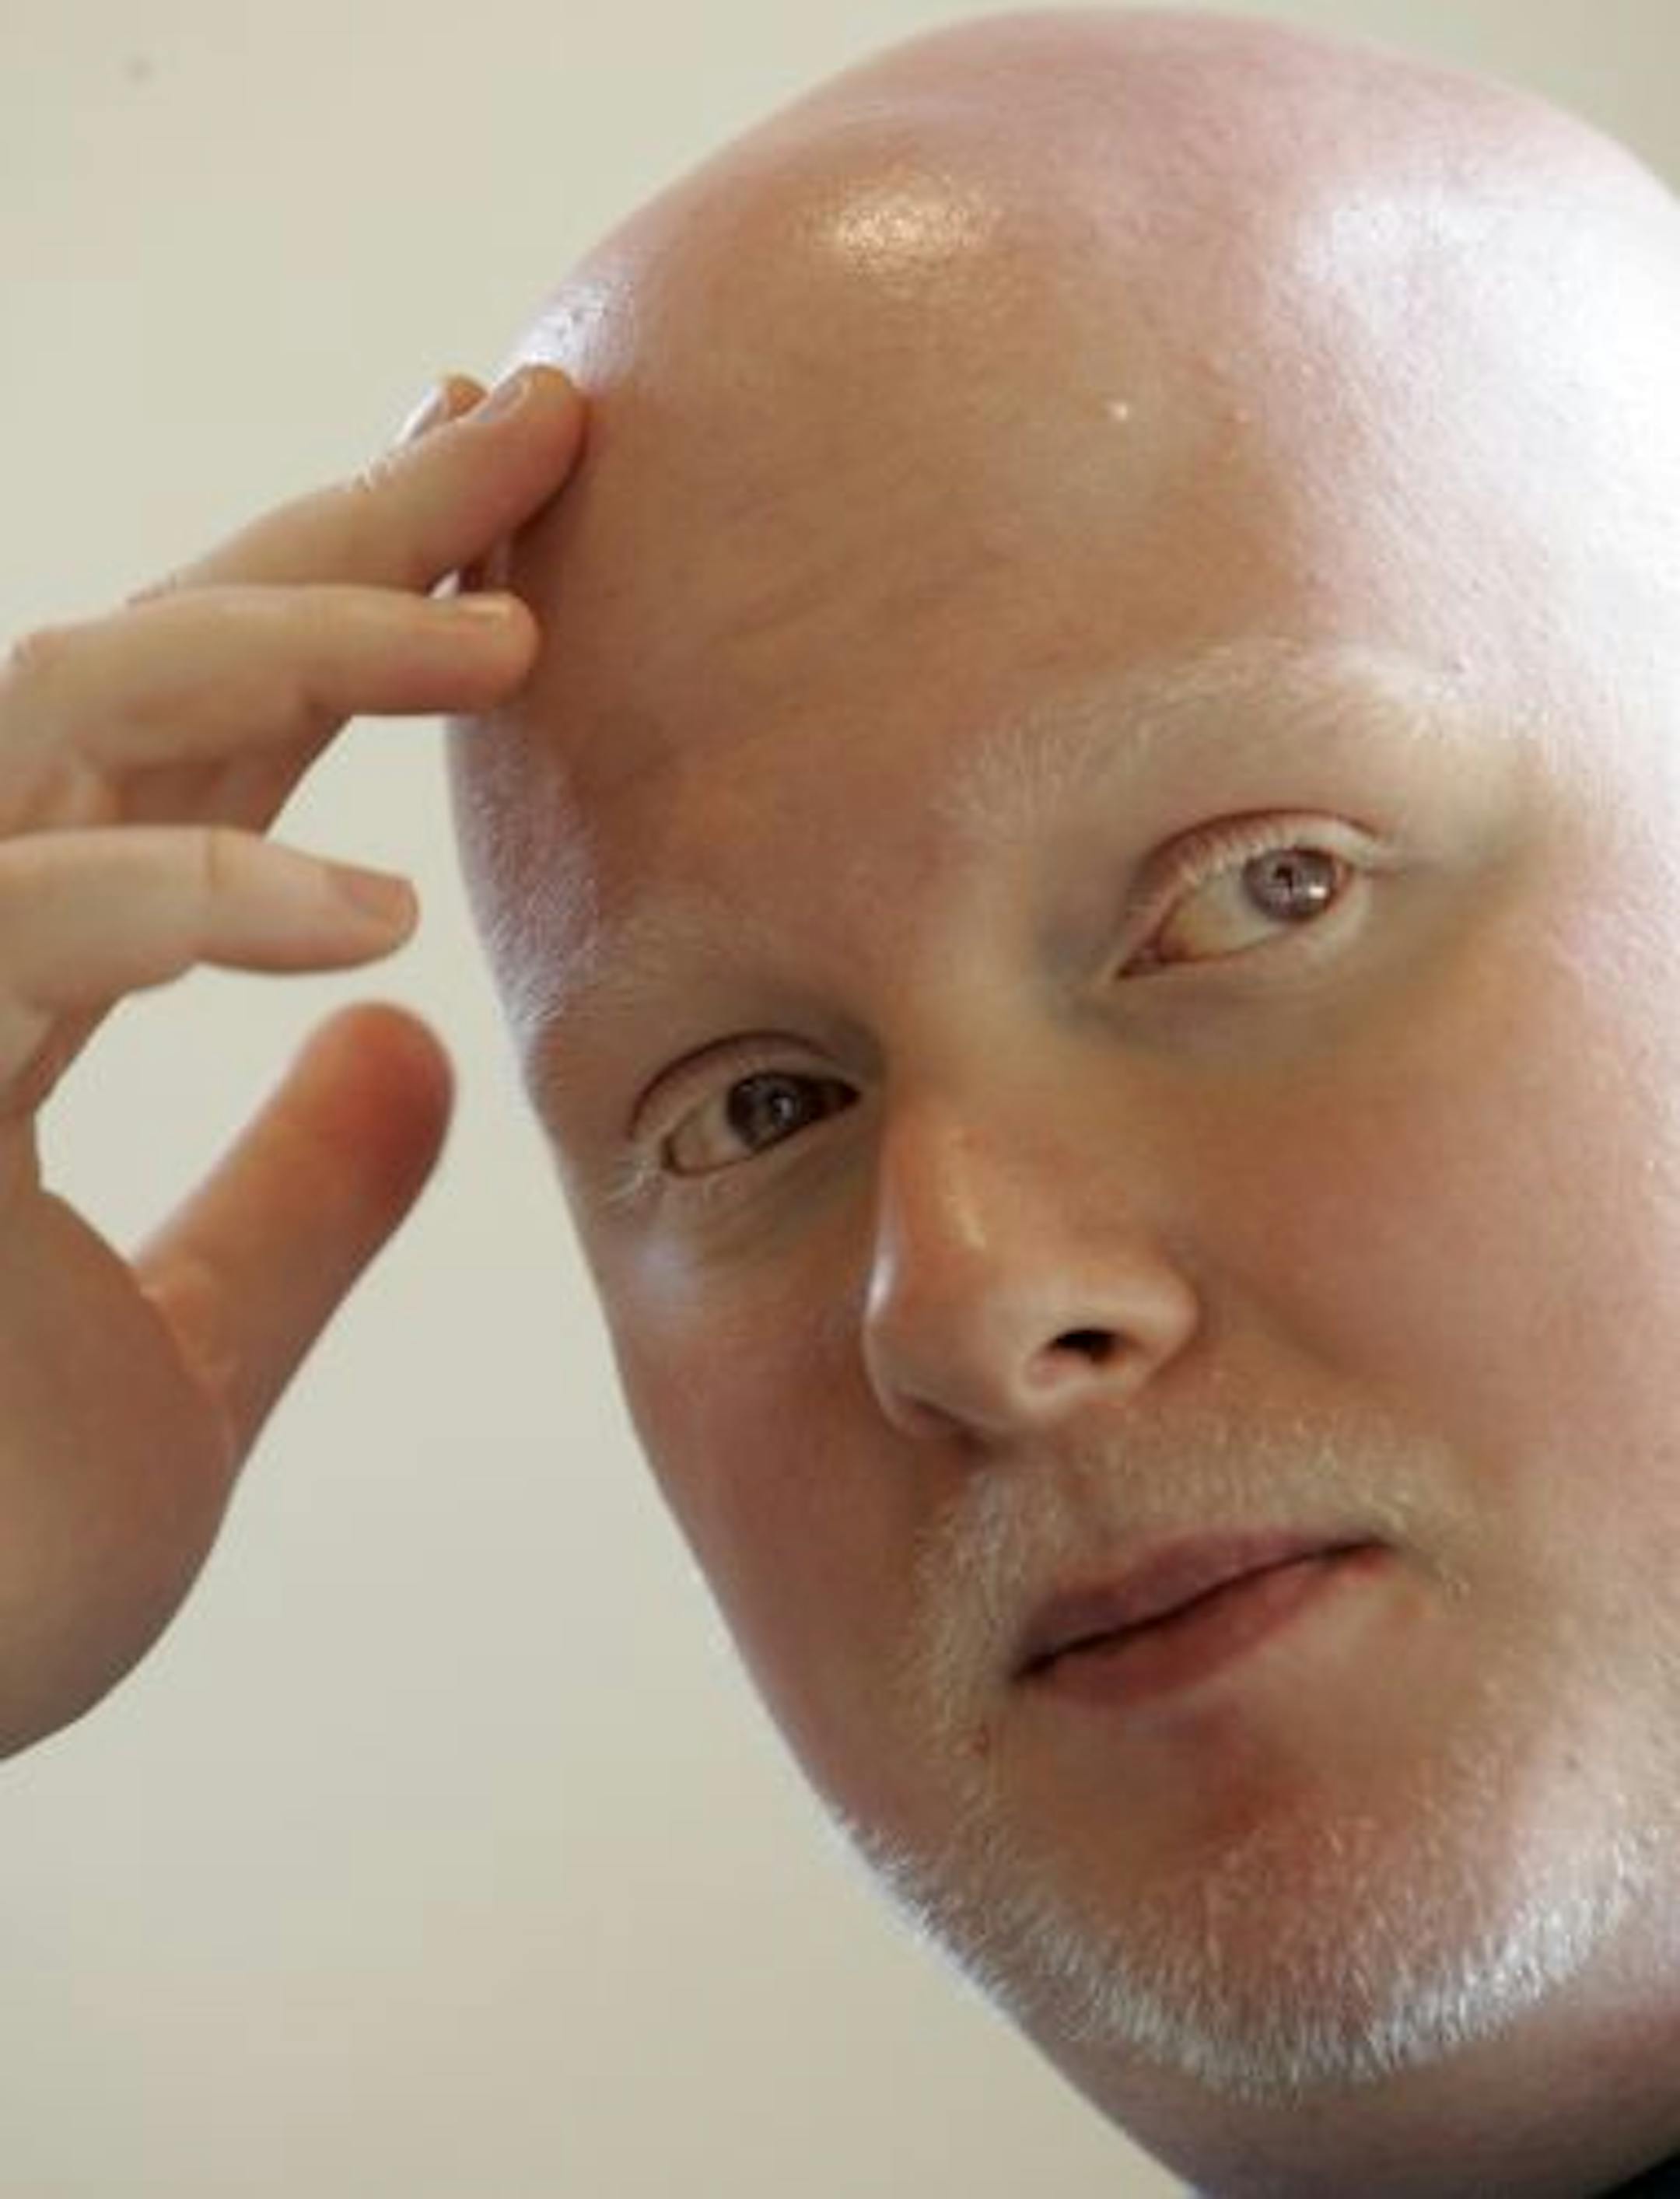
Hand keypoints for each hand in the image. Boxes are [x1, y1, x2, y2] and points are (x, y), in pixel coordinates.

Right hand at [0, 364, 582, 1756]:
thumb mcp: (177, 1357)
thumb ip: (295, 1205)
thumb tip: (409, 1047)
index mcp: (24, 983)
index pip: (205, 747)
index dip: (353, 621)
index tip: (514, 532)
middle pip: (153, 659)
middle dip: (347, 527)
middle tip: (543, 412)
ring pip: (63, 707)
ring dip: (289, 636)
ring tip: (511, 625)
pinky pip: (11, 921)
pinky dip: (181, 903)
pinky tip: (365, 929)